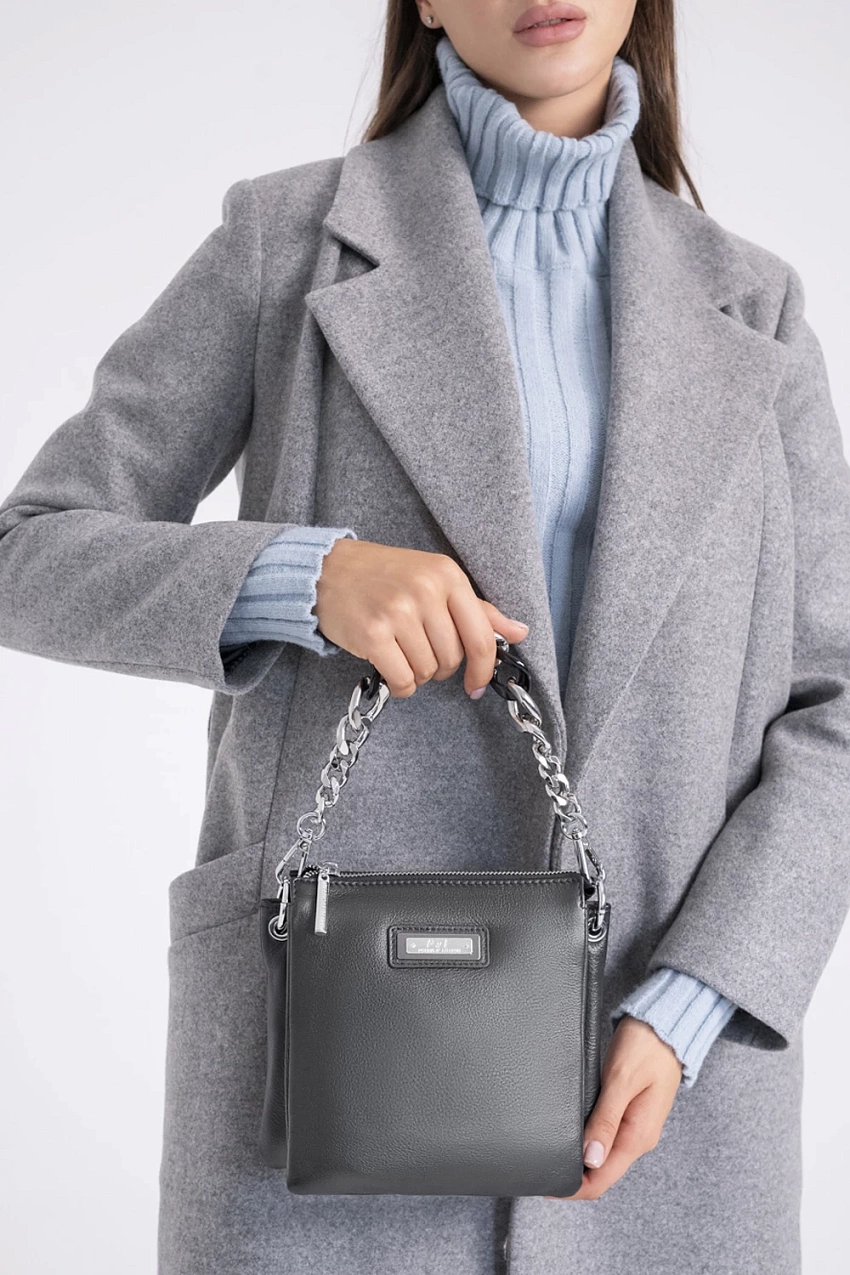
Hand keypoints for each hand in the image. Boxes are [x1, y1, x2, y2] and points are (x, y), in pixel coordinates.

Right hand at [312, 538, 529, 697]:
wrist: (327, 569)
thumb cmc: (384, 576)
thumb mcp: (434, 580)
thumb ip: (478, 609)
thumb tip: (520, 631)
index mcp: (447, 575)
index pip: (481, 637)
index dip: (484, 670)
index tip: (476, 685)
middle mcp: (425, 591)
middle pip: (452, 659)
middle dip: (439, 666)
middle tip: (419, 650)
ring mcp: (398, 612)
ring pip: (427, 671)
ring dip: (416, 673)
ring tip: (400, 651)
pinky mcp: (373, 634)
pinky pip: (402, 680)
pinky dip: (399, 684)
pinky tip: (389, 667)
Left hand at [545, 1016, 683, 1200]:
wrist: (666, 1025)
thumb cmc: (646, 1046)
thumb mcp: (621, 1080)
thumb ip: (606, 1119)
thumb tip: (590, 1159)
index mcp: (638, 1135)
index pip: (603, 1179)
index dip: (574, 1188)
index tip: (546, 1183)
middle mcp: (638, 1137)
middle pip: (602, 1173)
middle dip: (573, 1177)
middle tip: (541, 1170)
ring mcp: (635, 1126)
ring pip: (604, 1157)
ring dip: (580, 1161)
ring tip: (551, 1155)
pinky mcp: (631, 1113)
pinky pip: (608, 1138)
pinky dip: (589, 1143)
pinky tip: (572, 1135)